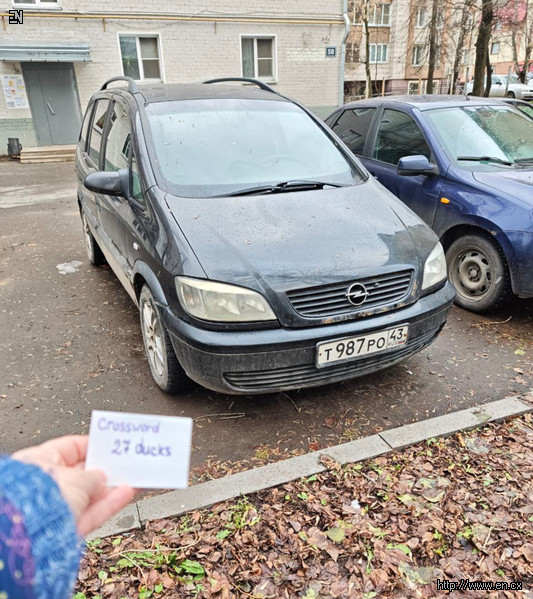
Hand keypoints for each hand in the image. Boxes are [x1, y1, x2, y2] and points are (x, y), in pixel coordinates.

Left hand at [13, 435, 135, 536]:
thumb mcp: (76, 477)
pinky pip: (91, 513)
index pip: (69, 449)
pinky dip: (109, 504)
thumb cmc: (42, 495)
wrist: (31, 532)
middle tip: (123, 464)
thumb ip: (93, 475)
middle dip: (103, 470)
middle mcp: (45, 484)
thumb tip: (101, 478)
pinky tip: (126, 493)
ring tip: (131, 479)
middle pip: (81, 474)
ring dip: (111, 488)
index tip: (109, 446)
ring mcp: (55, 507)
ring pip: (89, 495)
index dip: (91, 446)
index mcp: (39, 462)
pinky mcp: (65, 528)